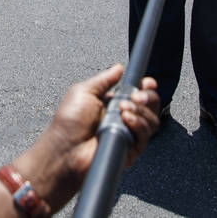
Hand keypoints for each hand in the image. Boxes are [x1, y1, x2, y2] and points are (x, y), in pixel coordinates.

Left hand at [13, 64, 159, 209]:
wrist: (65, 147)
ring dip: (140, 111)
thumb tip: (119, 68)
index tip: (147, 82)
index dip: (146, 88)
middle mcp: (124, 118)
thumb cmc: (69, 121)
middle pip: (150, 106)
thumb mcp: (84, 91)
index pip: (139, 94)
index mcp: (113, 104)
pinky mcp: (130, 150)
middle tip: (136, 96)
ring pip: (151, 121)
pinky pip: (145, 137)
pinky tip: (126, 120)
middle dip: (148, 97)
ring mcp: (128, 135)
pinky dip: (139, 125)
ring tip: (123, 109)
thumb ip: (104, 79)